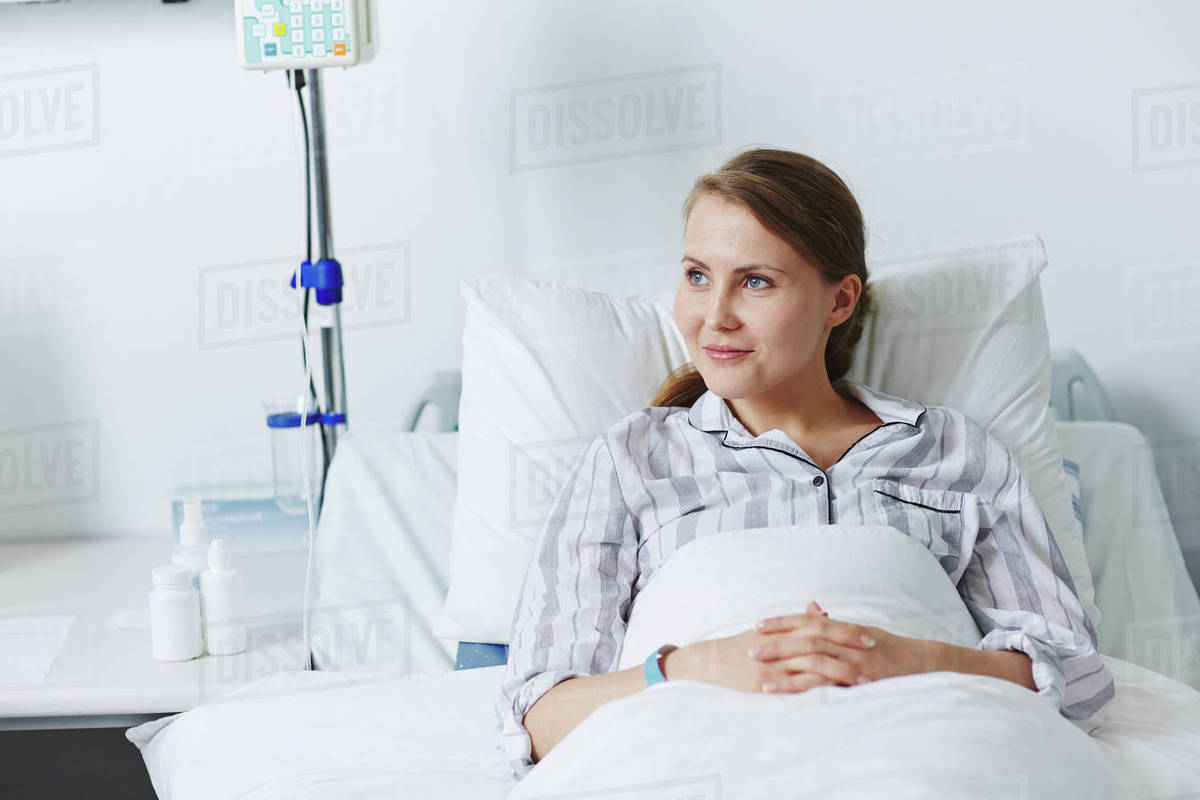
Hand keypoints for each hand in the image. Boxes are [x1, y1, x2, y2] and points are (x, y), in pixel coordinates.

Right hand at [672, 601, 876, 694]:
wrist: (709, 661)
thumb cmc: (740, 646)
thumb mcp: (768, 631)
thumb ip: (796, 623)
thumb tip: (821, 612)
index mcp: (782, 630)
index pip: (819, 625)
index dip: (845, 630)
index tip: (868, 635)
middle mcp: (779, 644)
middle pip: (820, 641)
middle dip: (848, 646)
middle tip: (874, 651)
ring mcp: (772, 664)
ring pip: (812, 664)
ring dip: (840, 671)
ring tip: (863, 679)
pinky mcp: (764, 683)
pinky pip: (795, 686)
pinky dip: (817, 688)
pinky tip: (837, 693)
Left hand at [749, 601, 934, 691]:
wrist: (925, 665)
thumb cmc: (890, 648)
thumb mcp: (860, 631)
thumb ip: (832, 623)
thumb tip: (810, 608)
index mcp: (844, 629)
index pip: (808, 621)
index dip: (782, 622)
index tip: (758, 625)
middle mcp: (848, 643)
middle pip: (806, 639)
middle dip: (776, 644)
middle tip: (749, 649)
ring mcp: (855, 664)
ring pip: (816, 663)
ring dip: (787, 671)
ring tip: (761, 679)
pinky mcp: (861, 684)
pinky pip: (833, 688)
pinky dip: (811, 692)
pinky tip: (793, 700)